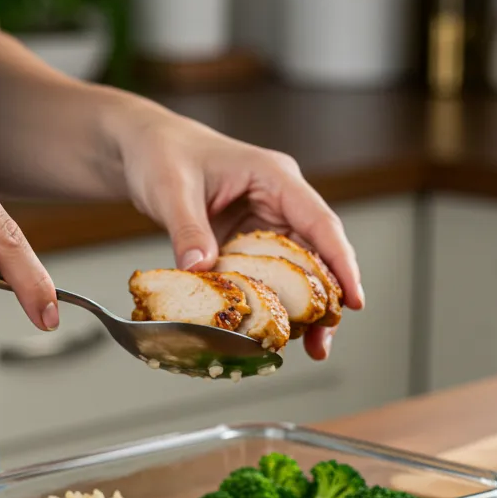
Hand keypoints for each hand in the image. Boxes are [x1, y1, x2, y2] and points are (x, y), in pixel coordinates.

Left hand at [115, 107, 363, 359]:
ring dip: (302, 308)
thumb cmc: (162, 154)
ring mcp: (264, 223)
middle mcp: (278, 201)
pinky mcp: (246, 242)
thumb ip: (188, 230)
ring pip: (297, 270)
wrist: (143, 149)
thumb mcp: (172, 190)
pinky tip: (271, 330)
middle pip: (316, 254)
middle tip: (323, 343)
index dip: (340, 263)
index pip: (320, 222)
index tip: (353, 300)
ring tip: (308, 348)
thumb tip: (201, 270)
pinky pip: (266, 275)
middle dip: (325, 299)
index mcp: (274, 177)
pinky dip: (270, 302)